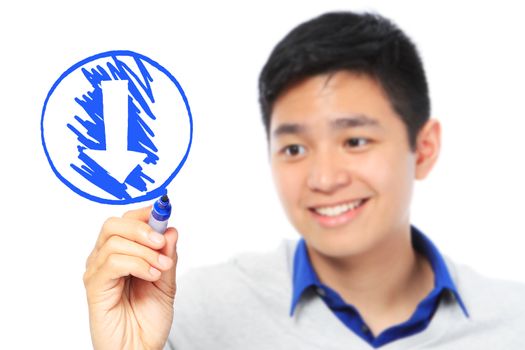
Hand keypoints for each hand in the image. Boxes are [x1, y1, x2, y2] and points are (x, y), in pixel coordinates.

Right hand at [83, 206, 177, 349]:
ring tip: (161, 268)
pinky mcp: (94, 286)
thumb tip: (171, 228)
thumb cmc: (148, 320)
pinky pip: (112, 262)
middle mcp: (105, 259)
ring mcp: (97, 272)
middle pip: (114, 224)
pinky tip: (151, 275)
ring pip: (114, 240)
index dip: (145, 213)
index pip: (126, 221)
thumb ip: (168, 255)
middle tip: (162, 243)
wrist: (140, 349)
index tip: (163, 211)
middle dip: (142, 228)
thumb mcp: (167, 282)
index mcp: (122, 253)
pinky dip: (137, 264)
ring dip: (144, 251)